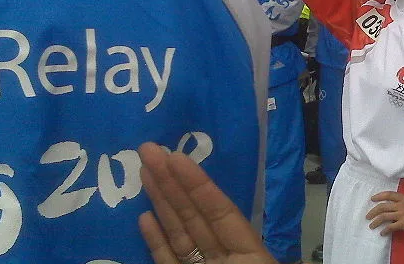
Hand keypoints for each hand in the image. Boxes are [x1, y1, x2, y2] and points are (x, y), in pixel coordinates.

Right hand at [138, 142, 276, 263]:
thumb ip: (239, 235)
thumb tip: (258, 234)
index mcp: (249, 252)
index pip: (221, 210)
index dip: (199, 184)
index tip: (175, 156)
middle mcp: (225, 256)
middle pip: (196, 215)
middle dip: (172, 181)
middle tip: (149, 150)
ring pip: (180, 233)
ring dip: (161, 202)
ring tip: (145, 170)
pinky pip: (168, 261)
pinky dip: (156, 241)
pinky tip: (145, 217)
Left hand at [365, 191, 403, 235]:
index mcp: (403, 198)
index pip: (388, 195)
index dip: (379, 196)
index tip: (372, 198)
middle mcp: (400, 205)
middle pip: (382, 207)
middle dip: (373, 211)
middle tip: (367, 216)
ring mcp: (401, 214)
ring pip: (384, 217)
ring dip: (376, 222)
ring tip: (371, 226)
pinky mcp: (403, 223)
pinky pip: (391, 227)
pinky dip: (385, 230)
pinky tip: (382, 233)